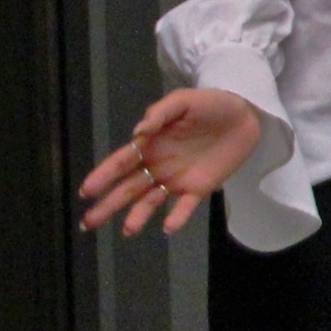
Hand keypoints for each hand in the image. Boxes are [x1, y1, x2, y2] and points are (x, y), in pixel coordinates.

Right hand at [78, 88, 261, 236]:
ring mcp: (177, 179)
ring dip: (137, 216)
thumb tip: (138, 132)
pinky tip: (168, 228)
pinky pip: (185, 206)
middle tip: (88, 223)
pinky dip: (177, 217)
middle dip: (107, 205)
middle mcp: (157, 165)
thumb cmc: (209, 104)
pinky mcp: (200, 188)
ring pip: (150, 202)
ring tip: (127, 230)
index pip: (120, 163)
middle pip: (127, 188)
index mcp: (149, 145)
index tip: (86, 191)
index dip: (103, 177)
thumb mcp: (183, 100)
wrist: (245, 113)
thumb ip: (160, 113)